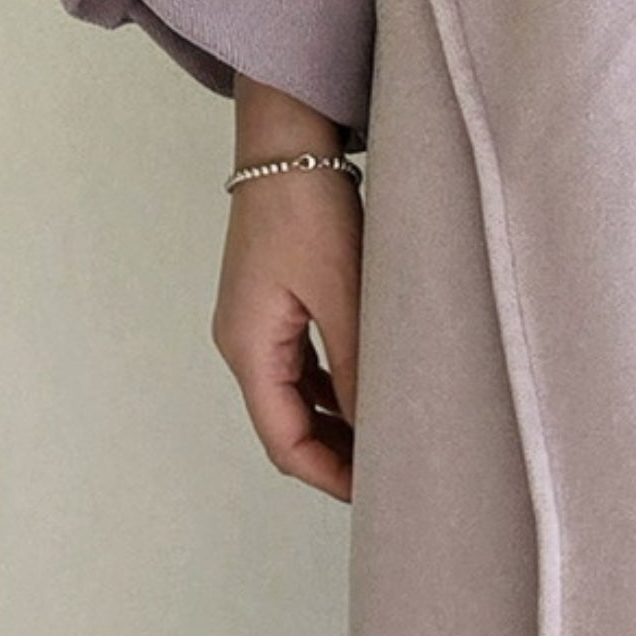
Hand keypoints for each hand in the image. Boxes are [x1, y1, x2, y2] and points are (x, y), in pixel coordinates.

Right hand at [215, 80, 361, 499]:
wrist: (288, 141)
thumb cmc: (307, 208)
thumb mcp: (343, 293)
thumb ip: (358, 365)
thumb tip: (378, 428)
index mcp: (248, 347)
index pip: (285, 441)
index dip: (329, 476)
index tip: (376, 494)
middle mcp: (244, 342)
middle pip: (286, 426)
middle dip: (335, 457)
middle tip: (391, 475)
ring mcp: (258, 324)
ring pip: (297, 399)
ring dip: (337, 425)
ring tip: (389, 441)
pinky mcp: (276, 304)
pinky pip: (304, 367)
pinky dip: (335, 390)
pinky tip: (373, 394)